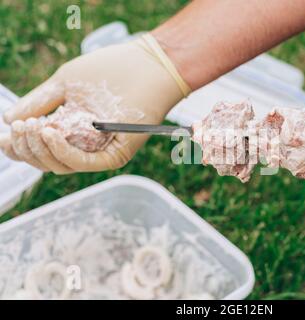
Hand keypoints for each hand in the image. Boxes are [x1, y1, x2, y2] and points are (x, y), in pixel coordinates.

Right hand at [0, 35, 189, 173]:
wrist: (148, 65)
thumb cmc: (111, 70)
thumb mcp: (65, 83)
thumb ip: (39, 102)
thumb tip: (7, 120)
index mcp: (71, 130)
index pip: (40, 148)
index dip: (19, 146)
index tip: (5, 135)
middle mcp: (84, 145)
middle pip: (47, 161)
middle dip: (26, 148)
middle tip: (19, 127)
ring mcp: (100, 151)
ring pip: (62, 165)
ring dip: (41, 150)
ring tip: (32, 127)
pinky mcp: (115, 154)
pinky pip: (84, 162)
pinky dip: (63, 151)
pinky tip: (49, 133)